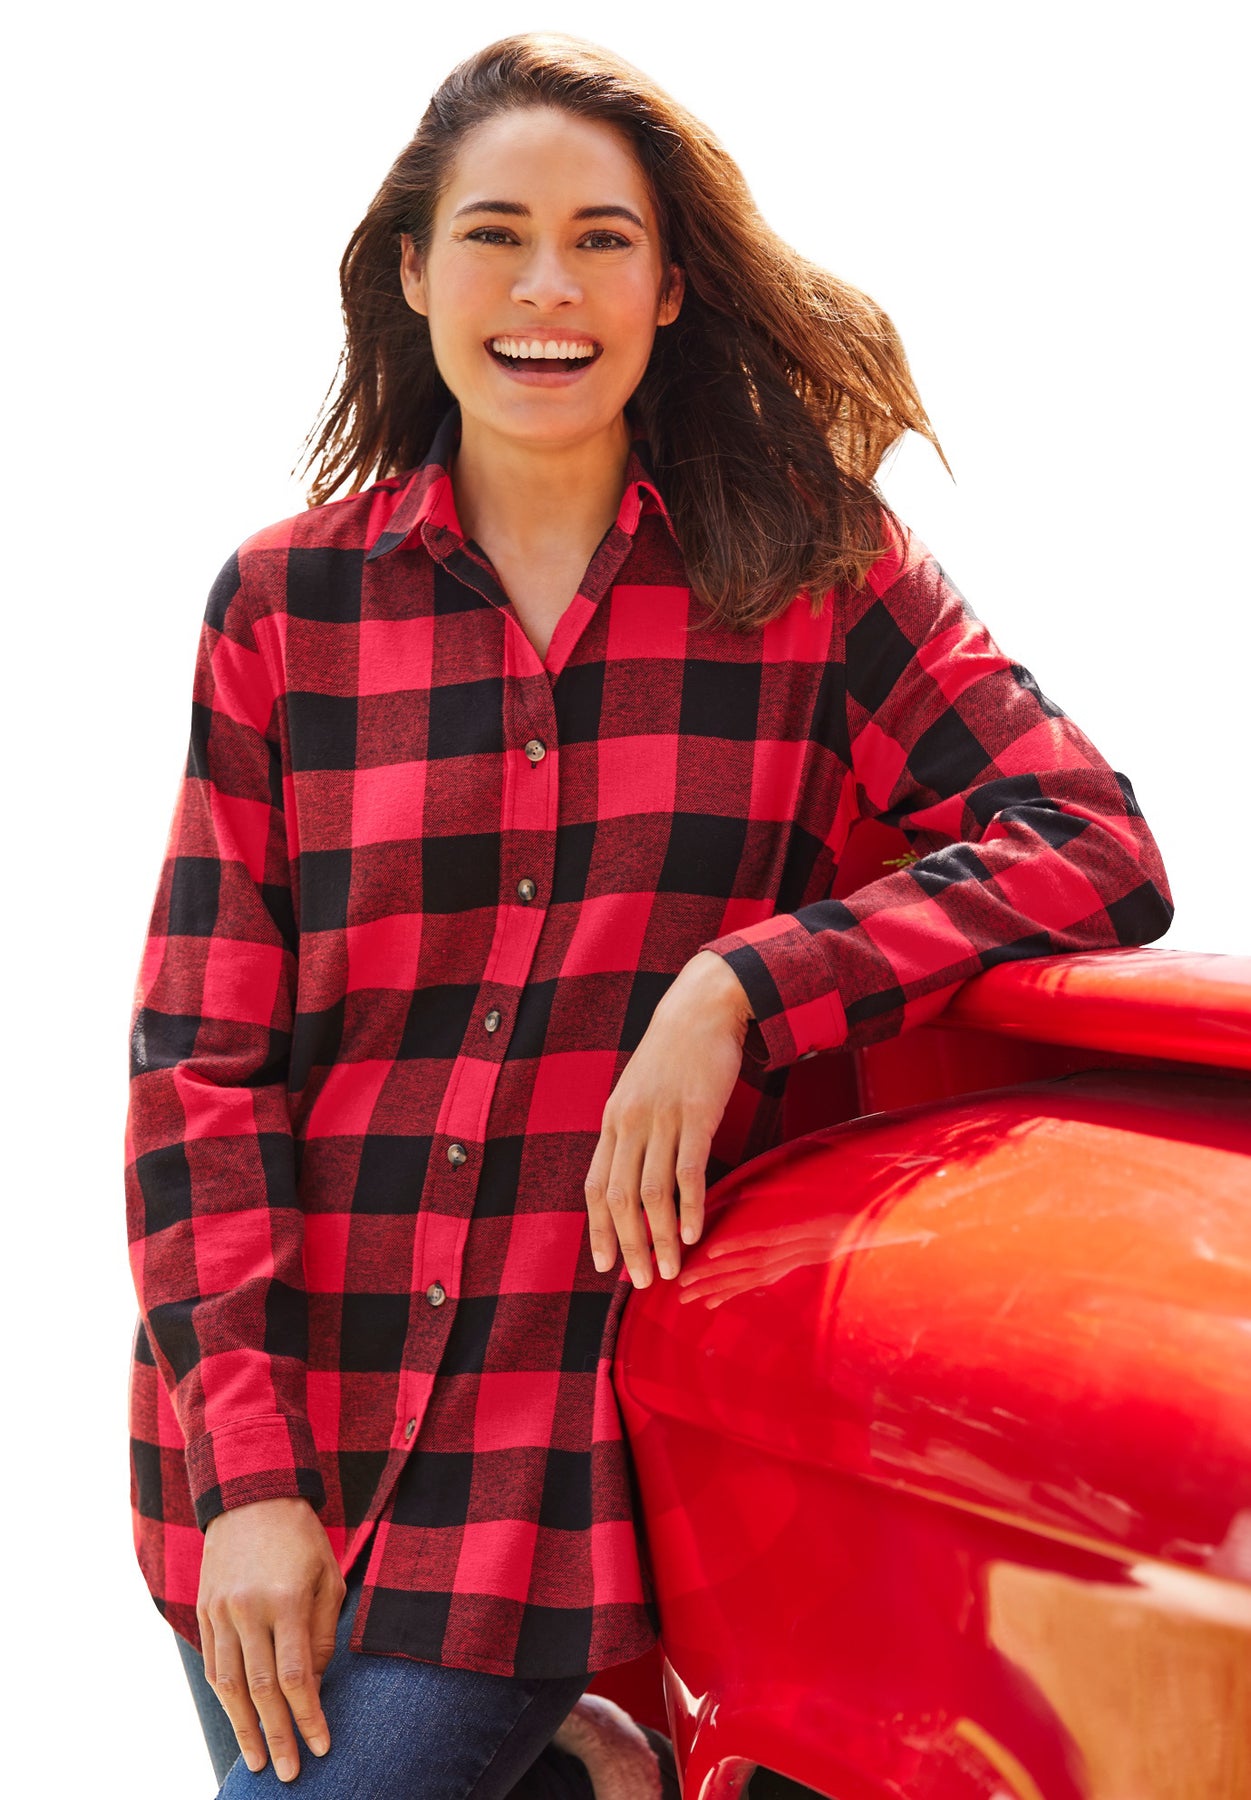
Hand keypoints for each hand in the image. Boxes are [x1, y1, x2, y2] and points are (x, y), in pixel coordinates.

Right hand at [197, 1496, 345, 1782]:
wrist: (251, 1494)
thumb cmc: (301, 1537)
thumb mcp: (328, 1576)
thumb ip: (323, 1632)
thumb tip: (313, 1686)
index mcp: (286, 1599)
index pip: (297, 1675)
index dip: (308, 1716)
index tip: (321, 1746)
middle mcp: (248, 1609)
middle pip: (260, 1689)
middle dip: (276, 1735)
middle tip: (288, 1773)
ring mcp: (220, 1611)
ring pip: (228, 1684)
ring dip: (243, 1727)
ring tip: (256, 1760)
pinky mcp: (204, 1610)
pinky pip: (212, 1664)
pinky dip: (224, 1696)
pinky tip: (238, 1718)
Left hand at [584, 951, 752, 1286]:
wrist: (700, 1010)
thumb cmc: (671, 1056)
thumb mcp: (637, 1093)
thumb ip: (631, 1133)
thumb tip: (631, 1180)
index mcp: (613, 1121)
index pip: (595, 1187)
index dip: (598, 1230)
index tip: (605, 1266)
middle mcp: (630, 1123)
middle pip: (619, 1197)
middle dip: (628, 1245)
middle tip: (641, 1282)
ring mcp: (662, 1118)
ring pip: (652, 1191)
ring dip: (659, 1236)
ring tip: (668, 1269)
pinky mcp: (696, 1113)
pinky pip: (688, 1169)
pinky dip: (689, 1206)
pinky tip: (693, 1233)